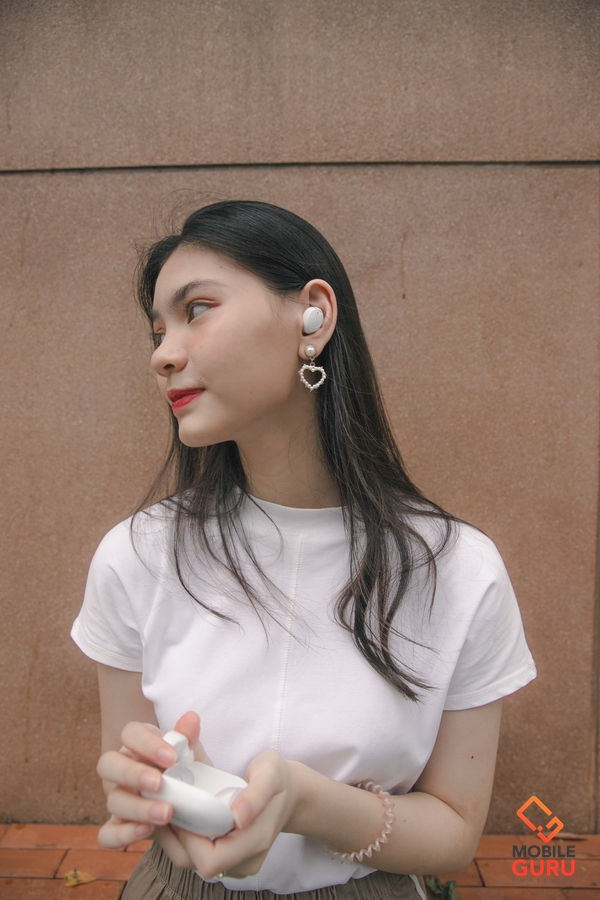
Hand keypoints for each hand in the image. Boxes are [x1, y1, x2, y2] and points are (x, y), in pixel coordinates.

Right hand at [96, 711, 211, 854]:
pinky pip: (107, 834)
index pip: (130, 733)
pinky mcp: (119, 826)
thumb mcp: (192, 756)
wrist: (195, 807)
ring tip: (165, 813)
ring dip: (138, 807)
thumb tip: (191, 718)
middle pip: (108, 763)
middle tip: (158, 783)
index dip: (146, 743)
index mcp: (139, 745)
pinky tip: (146, 831)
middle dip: (132, 774)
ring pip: (113, 800)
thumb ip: (189, 738)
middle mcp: (123, 769)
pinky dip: (123, 835)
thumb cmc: (188, 773)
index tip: (172, 757)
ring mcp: (119, 798)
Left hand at [171, 750, 301, 878]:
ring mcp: (236, 864)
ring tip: (171, 806)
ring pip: (191, 861)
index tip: (178, 807)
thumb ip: (256, 793)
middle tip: (166, 803)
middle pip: (194, 863)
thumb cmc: (278, 779)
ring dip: (174, 836)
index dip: (188, 838)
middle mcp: (245, 860)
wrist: (289, 794)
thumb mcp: (271, 772)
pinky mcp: (228, 861)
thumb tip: (237, 817)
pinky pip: (196, 856)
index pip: (211, 859)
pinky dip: (183, 837)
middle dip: (174, 835)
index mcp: (256, 840)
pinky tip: (182, 814)